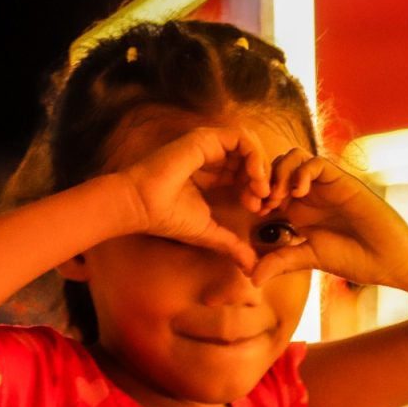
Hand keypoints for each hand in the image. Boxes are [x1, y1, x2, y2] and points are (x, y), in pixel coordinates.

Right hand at [118, 126, 270, 270]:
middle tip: (263, 200)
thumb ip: (233, 246)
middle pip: (252, 159)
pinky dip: (255, 155)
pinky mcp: (206, 139)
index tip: (258, 210)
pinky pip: (242, 137)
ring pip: (250, 146)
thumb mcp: (210, 233)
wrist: (143, 206)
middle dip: (264, 179)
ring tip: (260, 190)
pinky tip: (254, 177)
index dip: (258, 190)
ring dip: (262, 167)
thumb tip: (252, 269)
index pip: (247, 174)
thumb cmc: (168, 218)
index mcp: (213, 175)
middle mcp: (213, 158)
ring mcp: (210, 147)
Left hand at [251, 150, 407, 286]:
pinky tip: (298, 193)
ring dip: (279, 172)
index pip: (268, 188)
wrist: (389, 260)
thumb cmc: (355, 259)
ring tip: (278, 197)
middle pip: (275, 167)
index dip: (255, 195)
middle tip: (262, 203)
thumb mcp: (309, 259)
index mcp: (298, 210)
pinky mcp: (341, 181)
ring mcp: (325, 185)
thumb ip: (282, 262)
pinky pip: (315, 162)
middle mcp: (310, 194)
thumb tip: (252, 278)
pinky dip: (301, 171)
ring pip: (293, 158)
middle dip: (263, 181)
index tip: (253, 213)